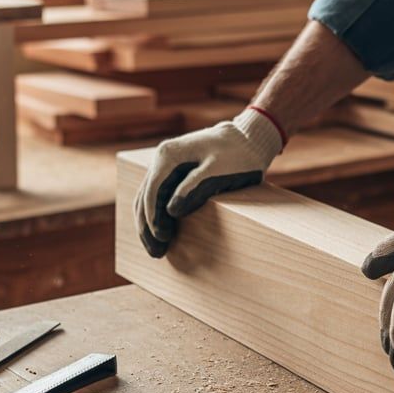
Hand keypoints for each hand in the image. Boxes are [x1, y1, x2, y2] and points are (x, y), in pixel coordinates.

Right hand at [135, 108, 283, 256]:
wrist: (248, 139)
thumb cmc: (238, 155)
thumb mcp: (219, 171)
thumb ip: (195, 188)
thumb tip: (171, 211)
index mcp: (169, 155)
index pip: (152, 191)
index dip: (154, 218)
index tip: (163, 239)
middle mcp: (162, 157)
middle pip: (145, 196)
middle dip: (148, 227)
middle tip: (157, 253)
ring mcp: (165, 163)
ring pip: (147, 197)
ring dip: (149, 224)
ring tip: (157, 249)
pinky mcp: (173, 171)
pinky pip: (157, 195)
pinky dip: (156, 215)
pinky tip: (161, 231)